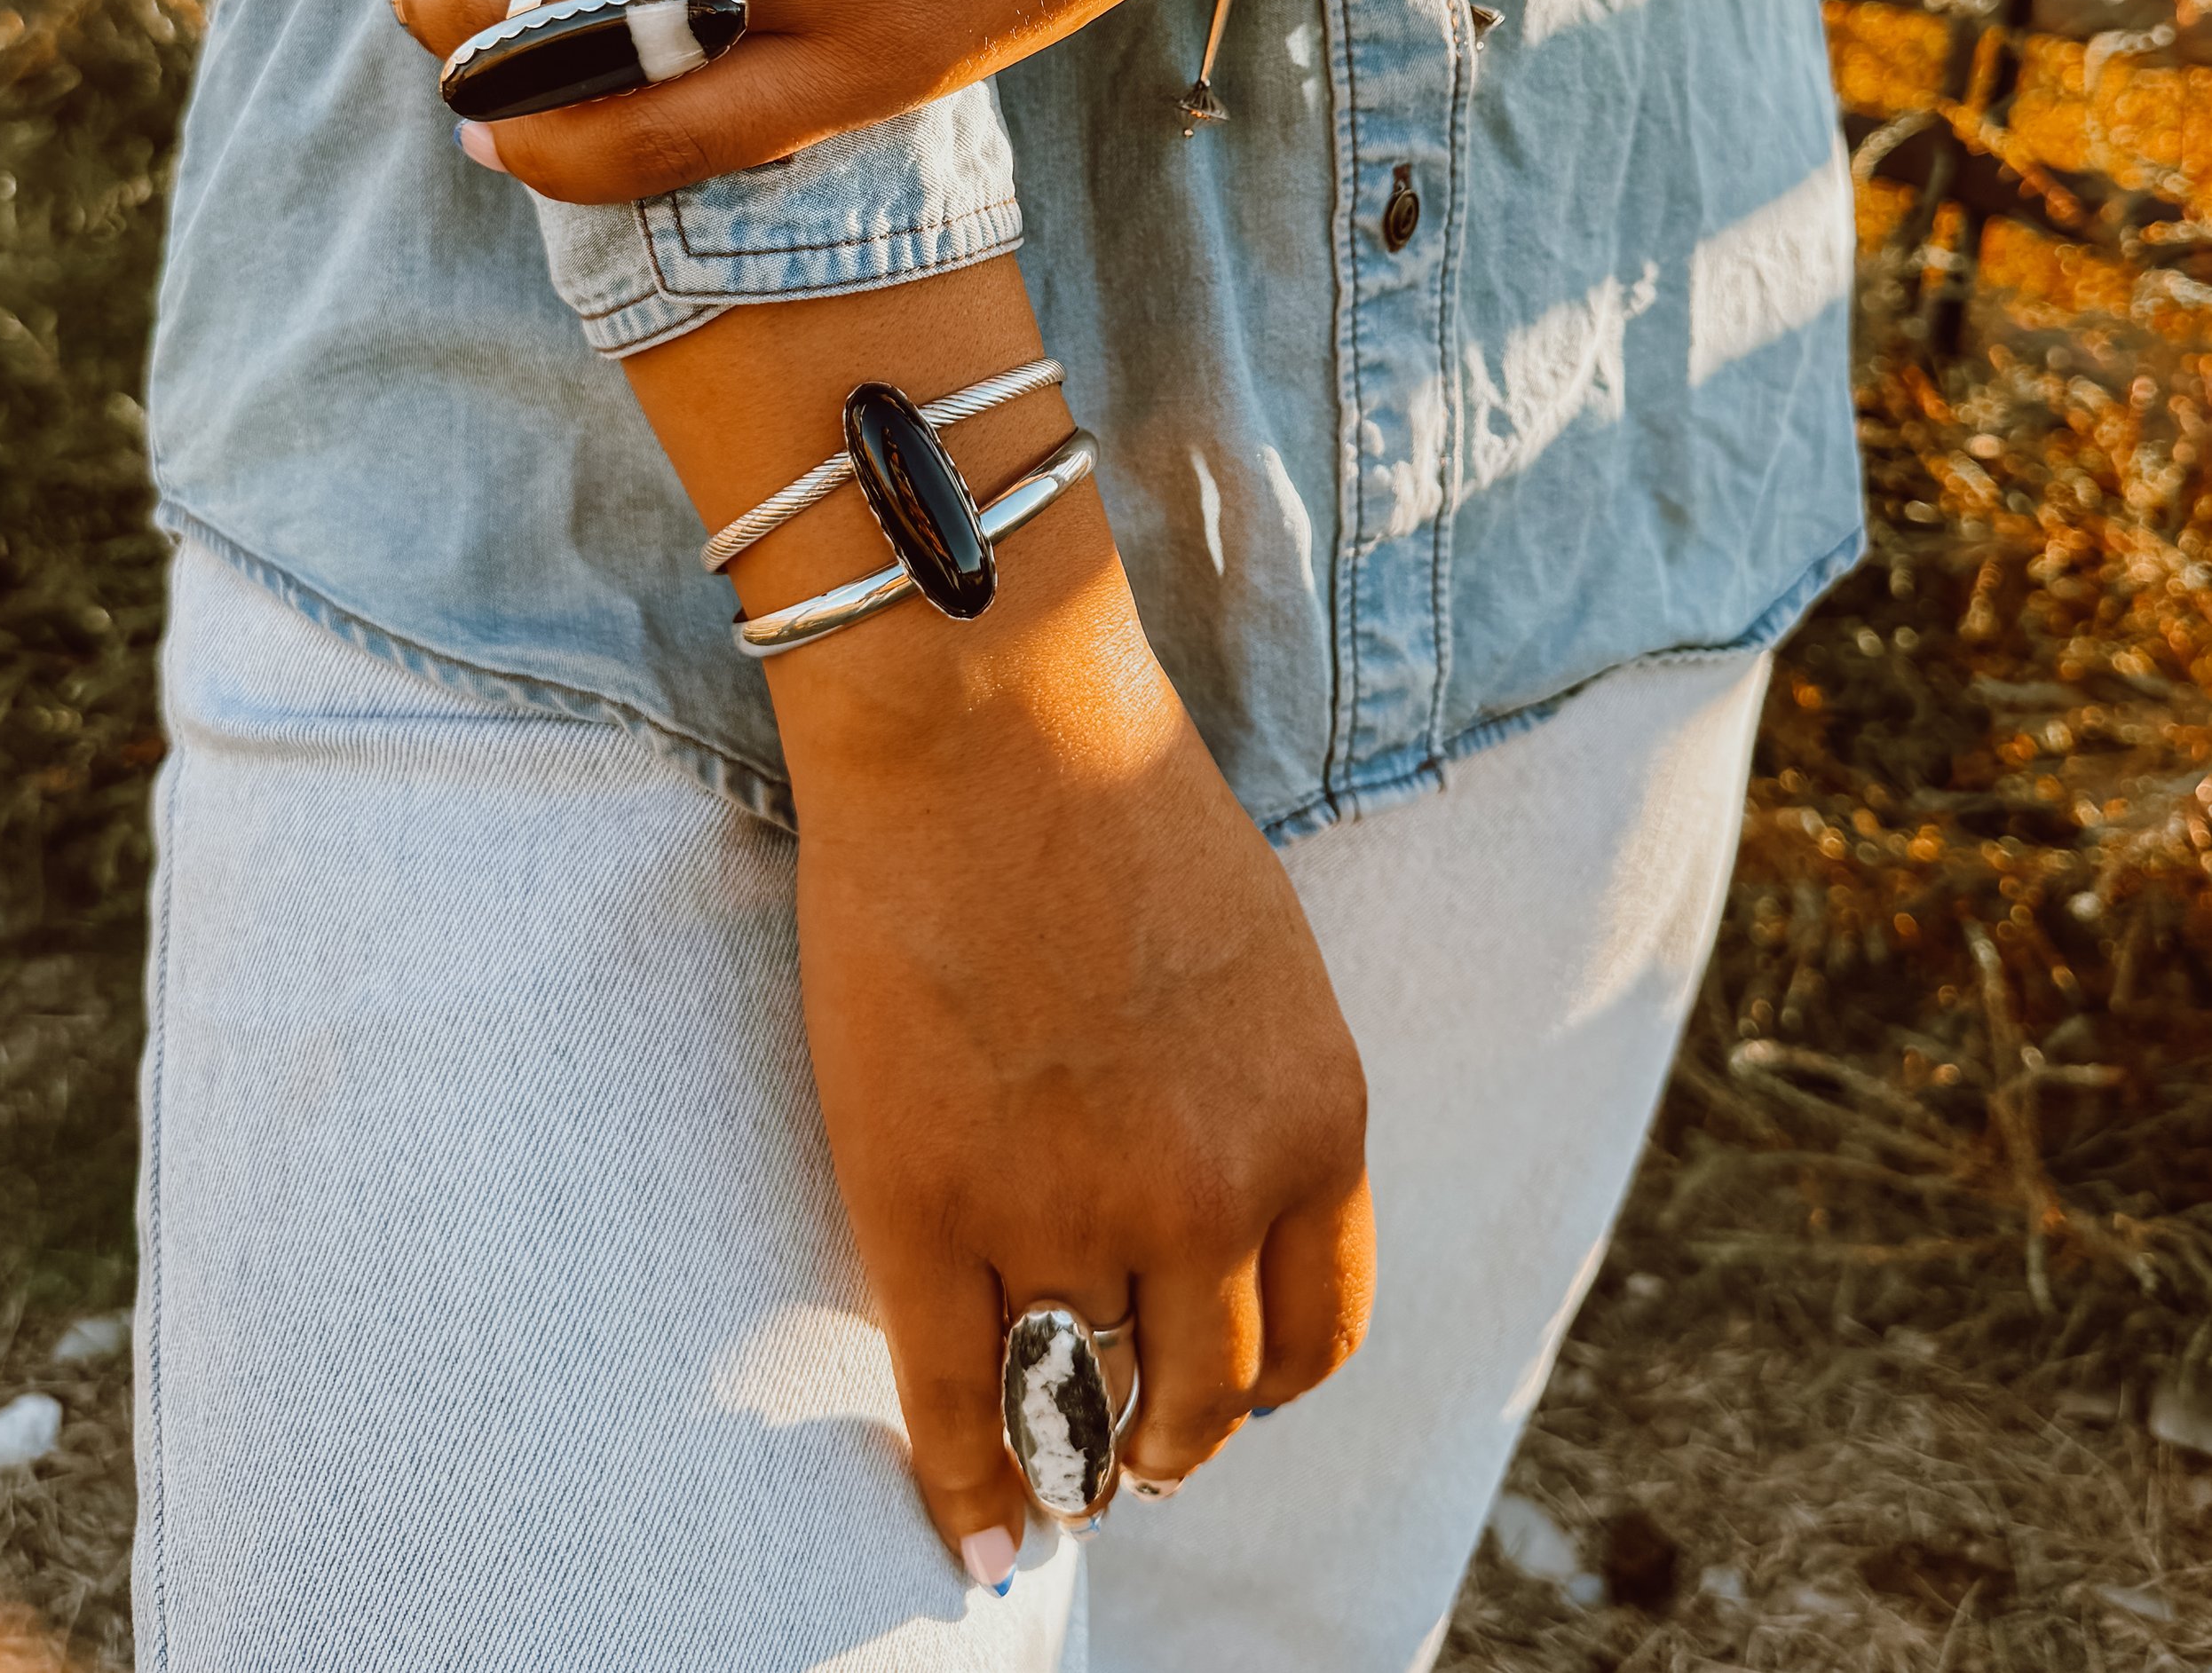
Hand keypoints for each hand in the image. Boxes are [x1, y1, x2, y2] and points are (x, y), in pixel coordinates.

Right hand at [791, 577, 1372, 1574]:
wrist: (986, 717)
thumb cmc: (1121, 798)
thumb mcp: (1265, 959)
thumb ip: (1262, 1093)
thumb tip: (1227, 1215)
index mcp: (1312, 1123)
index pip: (1319, 1334)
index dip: (1264, 1380)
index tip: (1223, 1391)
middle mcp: (1210, 1192)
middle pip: (1204, 1394)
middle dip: (1168, 1433)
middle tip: (1129, 1443)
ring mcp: (1065, 1209)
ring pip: (1080, 1403)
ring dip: (1069, 1453)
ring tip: (1049, 1471)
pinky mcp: (928, 1204)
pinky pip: (954, 1402)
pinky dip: (962, 1487)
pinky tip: (976, 1528)